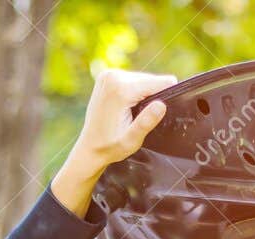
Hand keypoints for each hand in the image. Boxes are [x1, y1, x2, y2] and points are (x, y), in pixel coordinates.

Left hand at [50, 68, 178, 217]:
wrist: (89, 148)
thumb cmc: (110, 147)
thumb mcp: (131, 140)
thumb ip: (146, 122)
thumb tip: (161, 105)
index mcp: (121, 89)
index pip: (160, 82)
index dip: (166, 97)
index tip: (157, 114)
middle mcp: (113, 76)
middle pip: (151, 80)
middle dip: (151, 98)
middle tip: (137, 119)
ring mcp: (108, 74)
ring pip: (142, 79)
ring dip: (142, 96)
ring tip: (130, 115)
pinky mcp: (106, 76)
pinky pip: (132, 80)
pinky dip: (133, 93)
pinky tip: (124, 108)